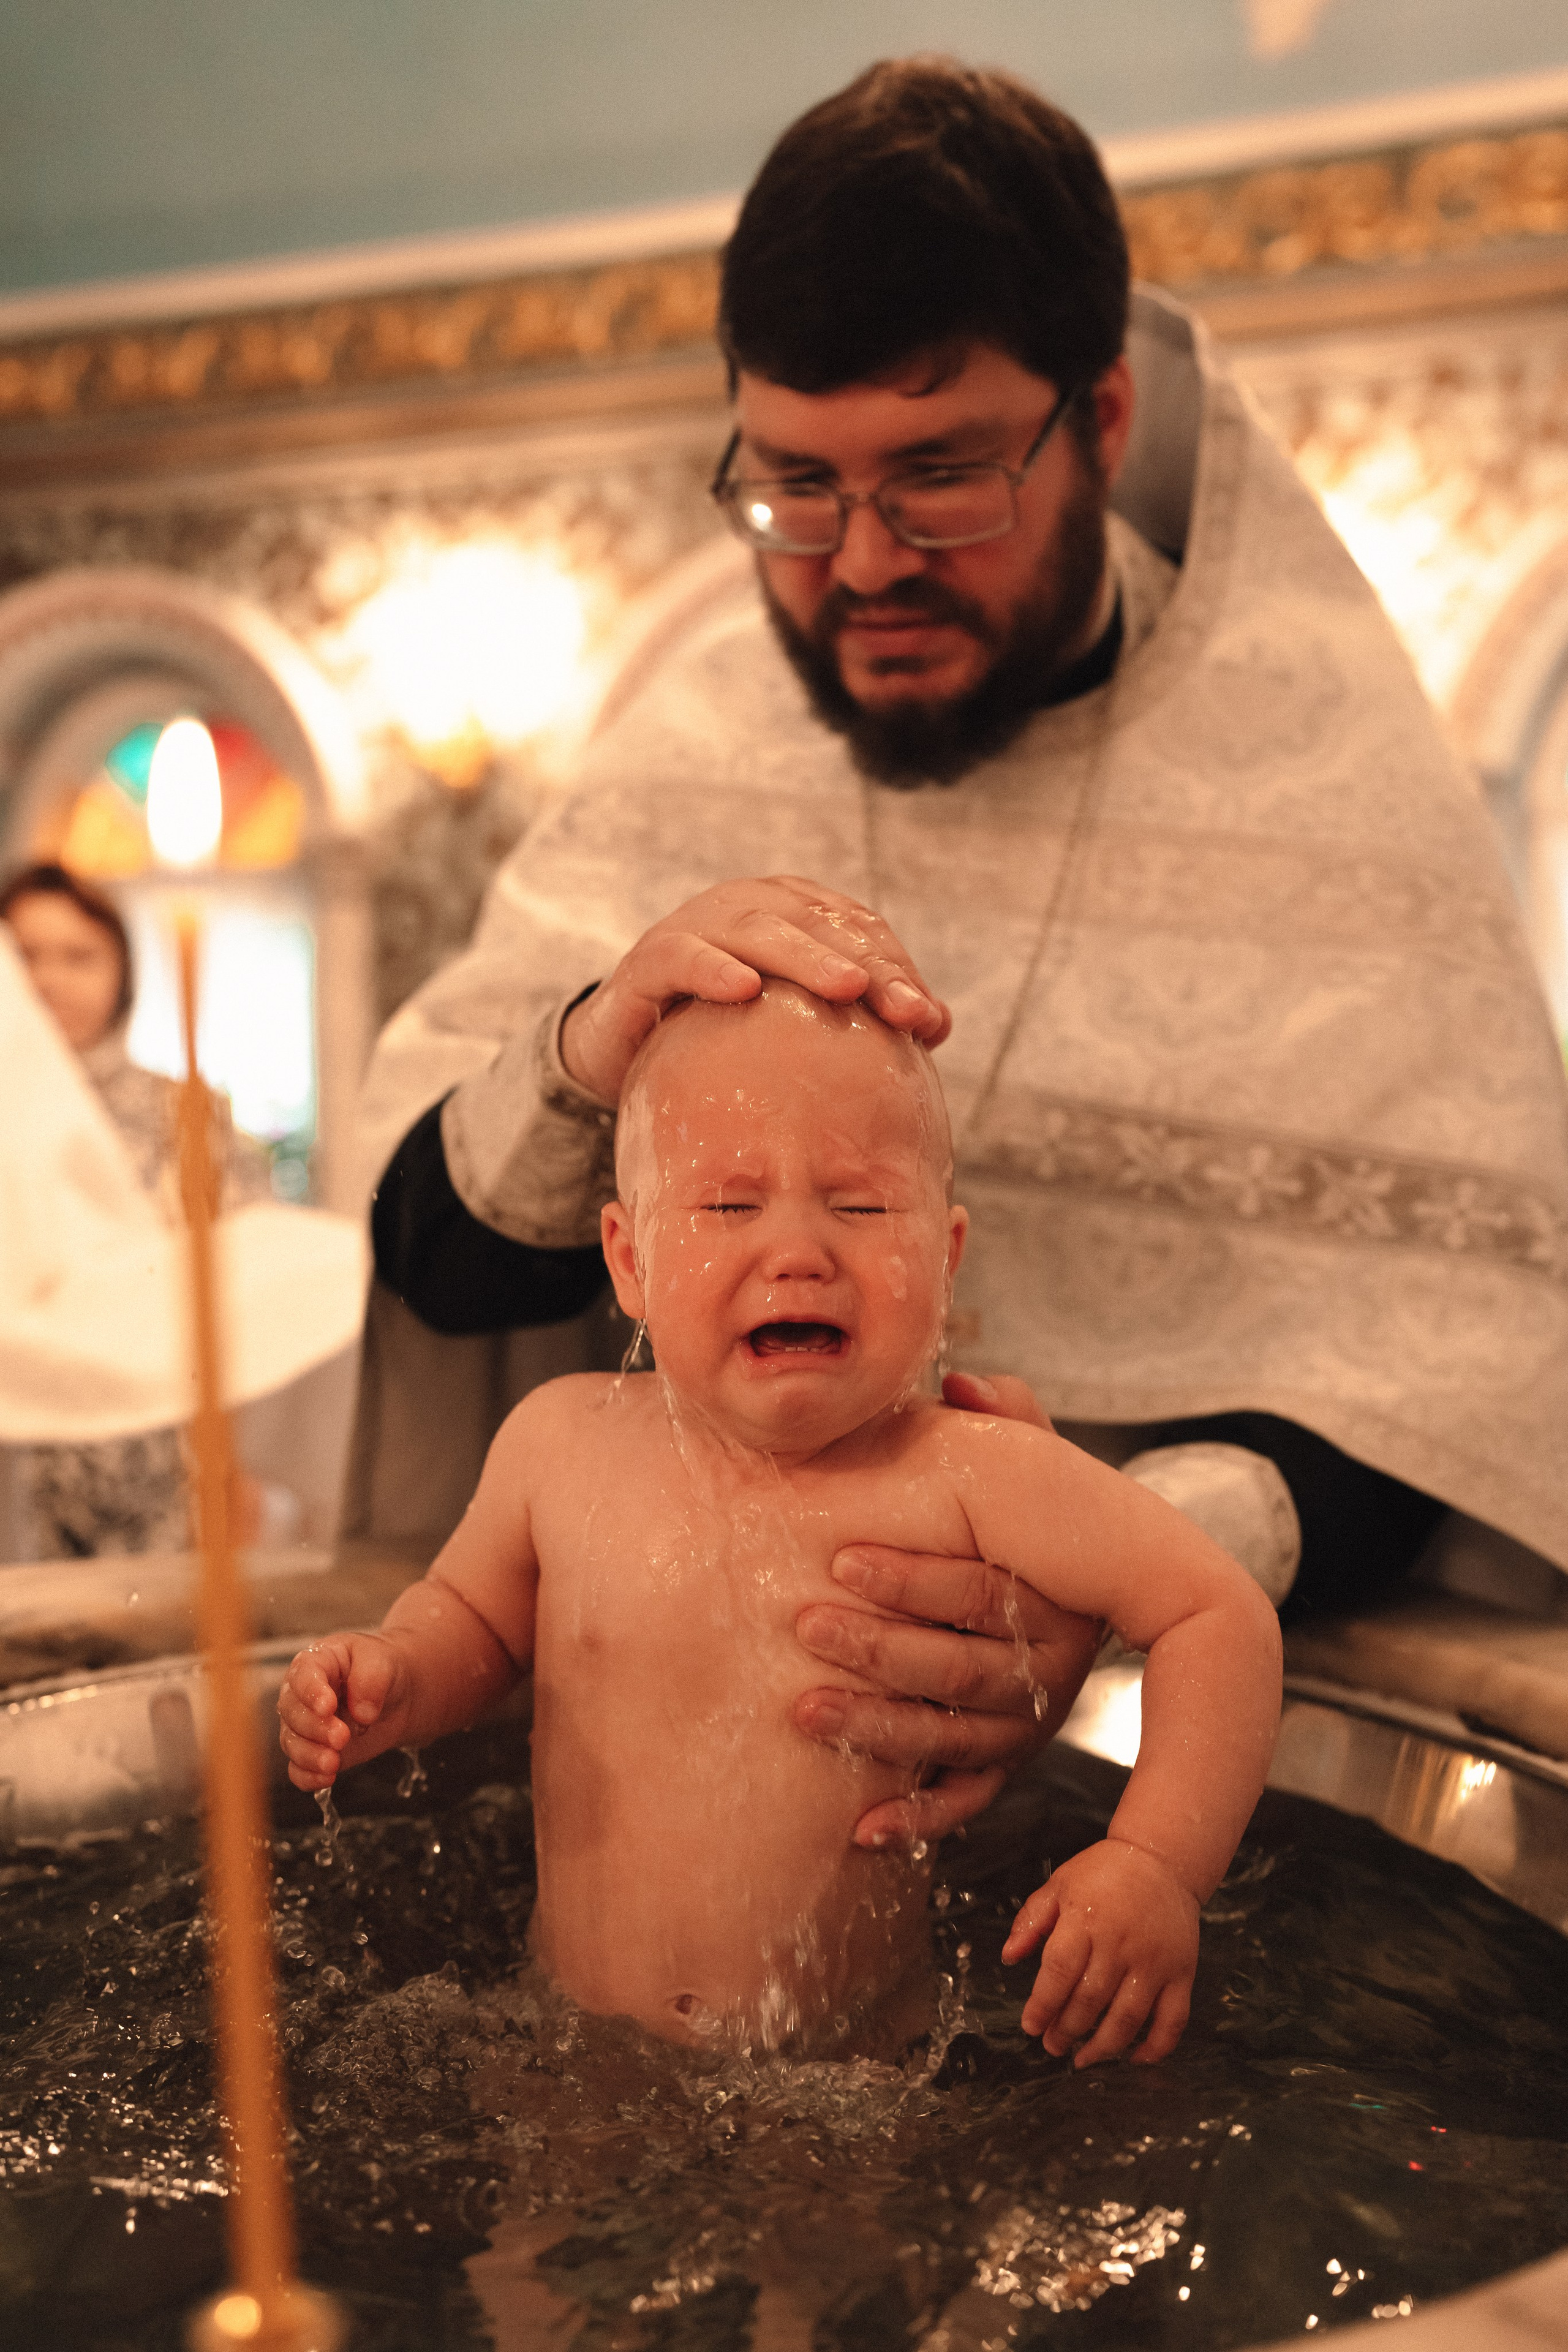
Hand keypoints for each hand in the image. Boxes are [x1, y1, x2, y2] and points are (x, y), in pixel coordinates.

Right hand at [276, 1632, 406, 1792]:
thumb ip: (371, 1680)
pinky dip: (307, 1776)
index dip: (311, 1692)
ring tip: (333, 1763)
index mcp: (315, 1663)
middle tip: (342, 1737)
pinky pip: (298, 1768)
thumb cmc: (381, 1669)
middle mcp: (301, 1695)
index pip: (302, 1676)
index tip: (328, 1706)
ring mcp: (304, 1725)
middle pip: (293, 1713)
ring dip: (310, 1756)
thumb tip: (363, 1713)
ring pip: (292, 1743)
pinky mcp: (313, 1751)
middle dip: (315, 1728)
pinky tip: (326, 1779)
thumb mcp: (381, 1662)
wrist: (394, 1695)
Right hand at [560, 875, 949, 1103]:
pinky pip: (680, 955)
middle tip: (904, 1009)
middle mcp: (744, 906)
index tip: (929, 1020)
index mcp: (789, 912)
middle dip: (866, 964)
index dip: (895, 969)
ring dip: (804, 955)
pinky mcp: (647, 959)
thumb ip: (861, 1018)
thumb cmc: (723, 1035)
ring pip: (755, 927)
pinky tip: (744, 988)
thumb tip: (938, 1024)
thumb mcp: (794, 1028)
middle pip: (815, 923)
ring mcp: (694, 927)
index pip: (855, 930)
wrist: (628, 1049)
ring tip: (846, 986)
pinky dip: (711, 966)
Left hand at [794, 1371, 1097, 1848]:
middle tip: (805, 1623)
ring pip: (953, 1736)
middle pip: (962, 1667)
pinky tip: (861, 1828)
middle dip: (880, 1649)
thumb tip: (965, 1380)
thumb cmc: (1032, 1524)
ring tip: (802, 1711)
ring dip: (877, 1729)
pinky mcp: (1003, 1764)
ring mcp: (1024, 1723)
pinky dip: (917, 1817)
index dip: (914, 1577)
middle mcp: (1047, 1667)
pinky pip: (965, 1800)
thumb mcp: (1030, 1468)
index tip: (843, 1559)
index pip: (982, 1591)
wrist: (1091, 1599)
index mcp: (1053, 1596)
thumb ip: (1005, 1421)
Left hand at [1003, 1839, 1197, 2065]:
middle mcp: (1121, 1944)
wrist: (1161, 1858)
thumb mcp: (1059, 1884)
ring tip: (1082, 2058)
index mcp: (1086, 1920)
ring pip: (1127, 2018)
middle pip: (1089, 2001)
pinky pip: (1173, 2020)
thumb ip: (1031, 1921)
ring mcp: (1155, 1961)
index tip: (1030, 2027)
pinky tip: (1135, 2058)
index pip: (1059, 1972)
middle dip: (1066, 2031)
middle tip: (1052, 2045)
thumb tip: (1009, 1957)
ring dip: (1102, 2047)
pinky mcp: (1182, 1973)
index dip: (1042, 2006)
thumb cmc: (1104, 1872)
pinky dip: (1156, 2047)